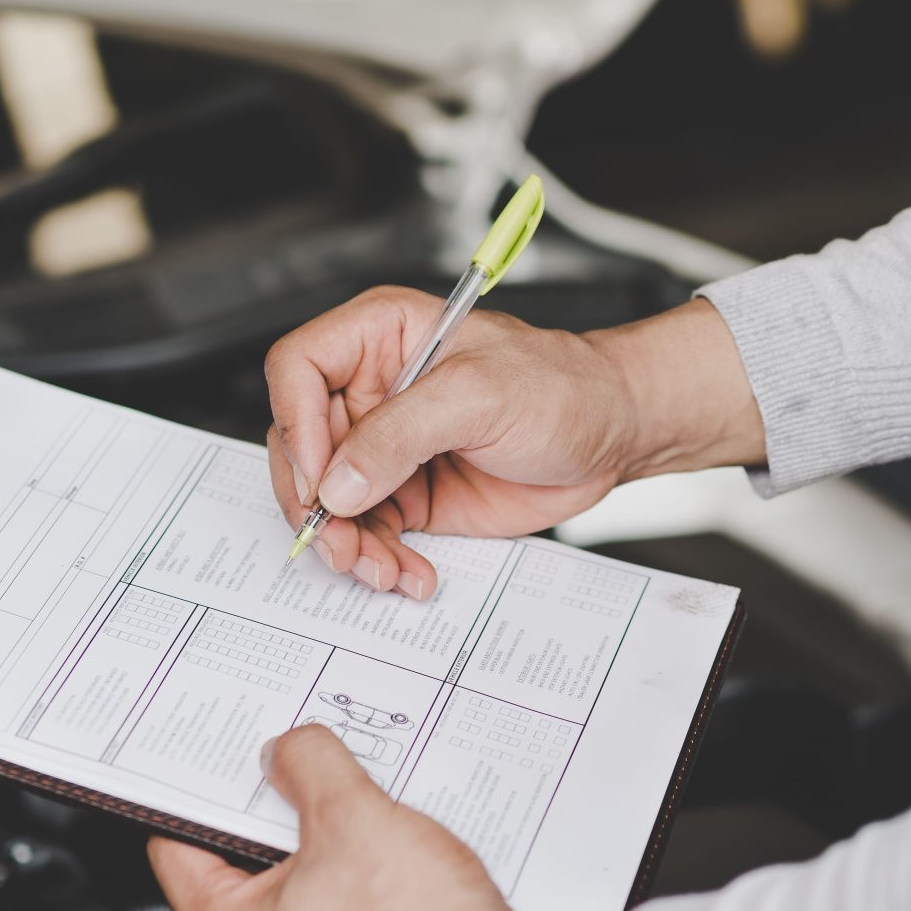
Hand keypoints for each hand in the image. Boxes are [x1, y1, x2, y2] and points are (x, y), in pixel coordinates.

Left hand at [146, 723, 641, 910]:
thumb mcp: (354, 814)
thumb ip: (308, 766)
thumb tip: (289, 752)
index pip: (177, 847)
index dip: (201, 791)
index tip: (227, 760)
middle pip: (242, 871)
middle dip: (278, 818)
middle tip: (308, 776)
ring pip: (299, 897)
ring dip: (327, 851)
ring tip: (363, 816)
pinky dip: (360, 888)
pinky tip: (396, 862)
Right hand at [265, 292, 761, 598]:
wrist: (613, 435)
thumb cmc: (562, 387)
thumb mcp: (480, 396)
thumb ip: (401, 434)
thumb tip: (338, 483)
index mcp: (379, 338)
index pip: (298, 370)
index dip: (297, 427)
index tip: (321, 480)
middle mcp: (372, 391)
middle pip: (301, 447)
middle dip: (315, 504)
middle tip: (338, 543)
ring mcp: (386, 447)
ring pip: (329, 502)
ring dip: (347, 544)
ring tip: (381, 569)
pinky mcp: (406, 493)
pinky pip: (369, 533)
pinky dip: (380, 560)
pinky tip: (408, 573)